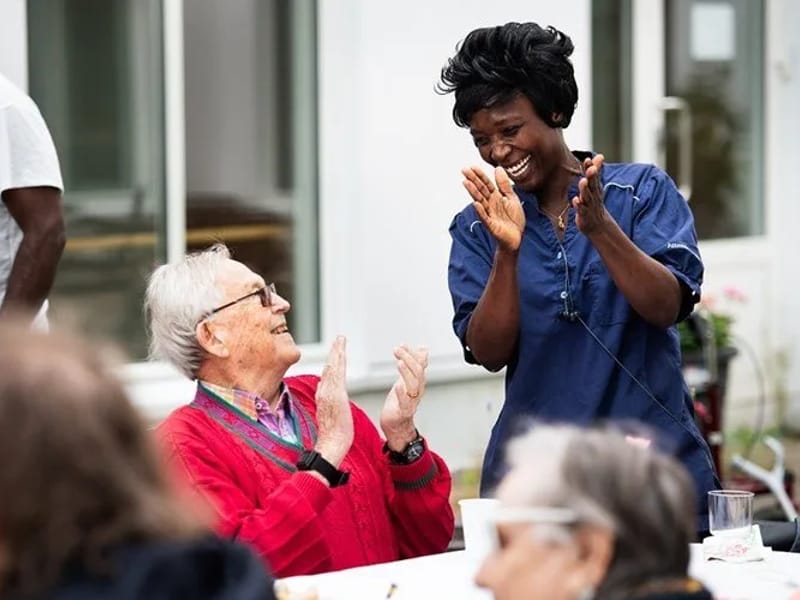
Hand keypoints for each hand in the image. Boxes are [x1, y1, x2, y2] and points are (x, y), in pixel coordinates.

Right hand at [314, 335, 353, 466]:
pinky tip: (340, 354)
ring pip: (332, 368)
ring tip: (341, 340)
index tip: (337, 349)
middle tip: (340, 338)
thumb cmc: (334, 434)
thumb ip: (328, 400)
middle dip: (335, 351)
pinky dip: (338, 363)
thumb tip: (325, 390)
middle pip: (330, 367)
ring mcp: (328, 393)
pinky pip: (336, 375)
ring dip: (336, 353)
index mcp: (324, 396)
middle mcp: (324, 392)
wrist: (331, 445)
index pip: (329, 374)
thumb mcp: (331, 413)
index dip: (333, 360)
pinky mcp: (334, 396)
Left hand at [380, 345, 427, 450]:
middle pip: (417, 373)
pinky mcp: (403, 412)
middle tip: (397, 350)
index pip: (419, 365)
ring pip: (413, 386)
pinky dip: (402, 394)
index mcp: (418, 382)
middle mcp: (417, 390)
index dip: (412, 354)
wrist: (397, 424)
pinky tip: (398, 386)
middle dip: (408, 359)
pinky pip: (405, 403)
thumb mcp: (408, 379)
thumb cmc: (401, 401)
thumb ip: (415, 364)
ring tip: (399, 363)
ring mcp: (411, 401)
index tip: (402, 345)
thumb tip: (424, 348)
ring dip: (407, 373)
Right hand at [462, 166, 524, 252]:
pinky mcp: (491, 225)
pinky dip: (480, 211)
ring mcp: (489, 214)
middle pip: (481, 190)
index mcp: (496, 197)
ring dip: (473, 192)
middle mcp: (490, 204)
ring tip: (466, 183)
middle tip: (463, 170)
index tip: (472, 167)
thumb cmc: (513, 219)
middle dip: (473, 180)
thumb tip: (498, 168)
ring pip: (480, 201)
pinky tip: (475, 204)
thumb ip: (504, 185)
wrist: (516, 237)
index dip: (480, 175)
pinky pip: (485, 217)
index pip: (486, 184)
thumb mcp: (511, 197)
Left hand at [573, 154, 610, 234]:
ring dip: (585, 189)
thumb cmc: (593, 202)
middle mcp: (593, 195)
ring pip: (587, 196)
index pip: (594, 176)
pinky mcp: (584, 215)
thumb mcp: (595, 186)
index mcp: (595, 188)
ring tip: (583, 181)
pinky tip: (575, 200)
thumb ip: (595, 171)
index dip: (591, 167)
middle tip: (591, 168)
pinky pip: (582, 210)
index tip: (588, 159)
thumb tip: (599, 155)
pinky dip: (579, 205)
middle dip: (592, 176)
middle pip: (593, 185)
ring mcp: (589, 205)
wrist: (597, 225)